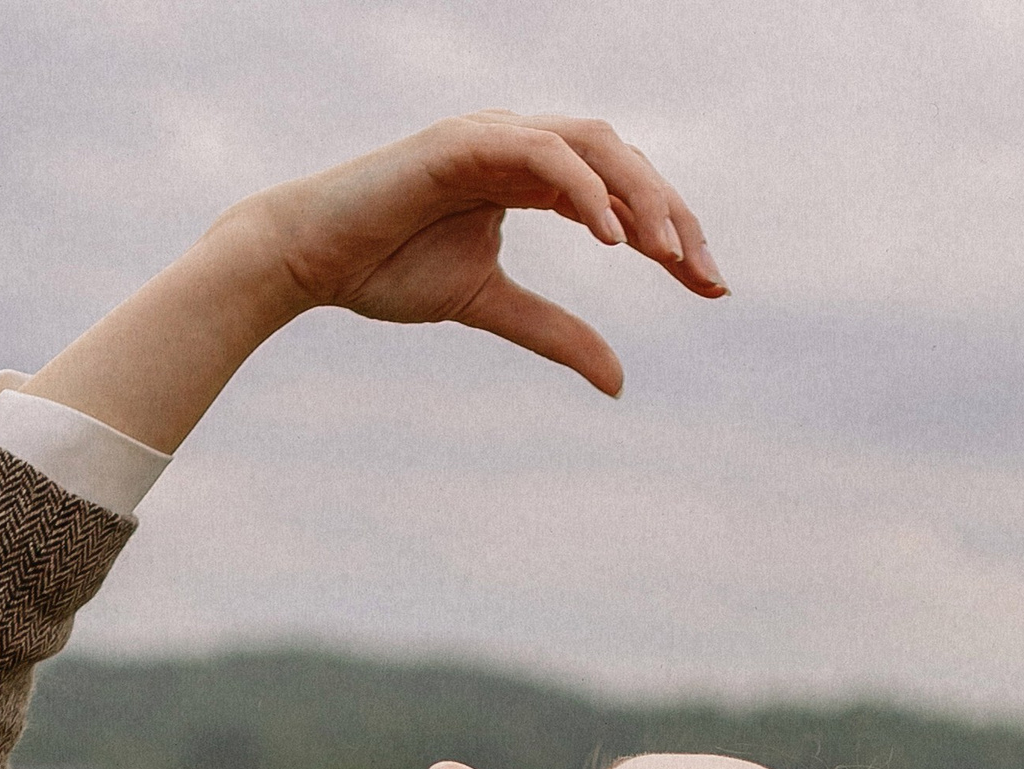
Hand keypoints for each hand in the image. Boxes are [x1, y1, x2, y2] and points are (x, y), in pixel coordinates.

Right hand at [252, 112, 725, 396]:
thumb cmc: (388, 272)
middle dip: (672, 215)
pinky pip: (541, 154)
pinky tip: (612, 237)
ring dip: (639, 196)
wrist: (313, 259)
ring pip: (594, 146)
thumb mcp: (489, 307)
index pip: (619, 194)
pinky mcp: (464, 140)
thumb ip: (555, 333)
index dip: (670, 235)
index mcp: (529, 177)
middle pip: (622, 161)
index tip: (710, 285)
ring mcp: (493, 134)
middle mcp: (520, 145)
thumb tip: (620, 380)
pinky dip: (583, 188)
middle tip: (707, 276)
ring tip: (668, 254)